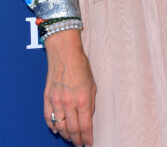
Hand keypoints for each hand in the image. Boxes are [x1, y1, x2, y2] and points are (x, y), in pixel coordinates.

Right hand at [44, 29, 96, 145]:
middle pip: (72, 129)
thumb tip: (88, 118)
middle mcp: (69, 103)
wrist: (65, 54)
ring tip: (71, 138)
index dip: (87, 137)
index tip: (89, 143)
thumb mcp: (93, 84)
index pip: (85, 126)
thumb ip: (91, 103)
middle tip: (81, 144)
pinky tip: (58, 130)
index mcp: (83, 99)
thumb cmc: (81, 66)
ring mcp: (56, 102)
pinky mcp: (47, 99)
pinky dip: (53, 126)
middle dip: (77, 139)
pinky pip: (49, 118)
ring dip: (66, 135)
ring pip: (60, 126)